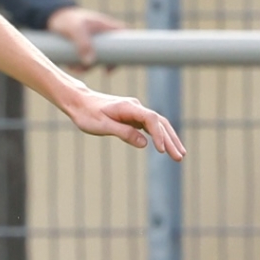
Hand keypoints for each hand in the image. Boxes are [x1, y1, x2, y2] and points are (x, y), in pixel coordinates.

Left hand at [45, 5, 124, 67]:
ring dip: (86, 68)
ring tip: (73, 66)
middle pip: (112, 55)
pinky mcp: (84, 50)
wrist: (52, 18)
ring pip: (97, 61)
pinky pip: (86, 62)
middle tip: (89, 70)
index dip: (124, 53)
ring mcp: (95, 44)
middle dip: (100, 66)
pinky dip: (79, 66)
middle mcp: (104, 37)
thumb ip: (83, 44)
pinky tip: (70, 65)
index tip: (112, 67)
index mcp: (108, 27)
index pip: (126, 38)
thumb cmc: (68, 20)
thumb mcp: (76, 29)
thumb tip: (90, 62)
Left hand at [59, 85, 185, 159]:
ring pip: (158, 124)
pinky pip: (151, 126)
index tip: (162, 150)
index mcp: (128, 107)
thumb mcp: (102, 126)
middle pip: (160, 122)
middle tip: (180, 157)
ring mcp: (136, 111)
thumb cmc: (87, 114)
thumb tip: (145, 144)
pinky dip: (160, 136)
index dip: (159, 135)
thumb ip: (124, 133)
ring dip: (169, 139)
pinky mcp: (133, 116)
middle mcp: (136, 107)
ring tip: (180, 154)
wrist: (79, 102)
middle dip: (171, 140)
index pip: (151, 119)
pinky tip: (167, 147)